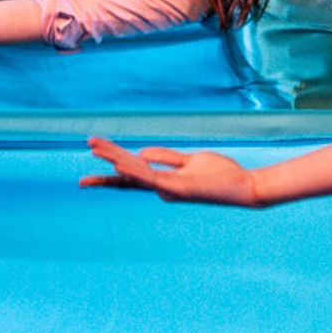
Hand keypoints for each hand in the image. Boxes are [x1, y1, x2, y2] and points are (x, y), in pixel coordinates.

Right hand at [81, 134, 261, 204]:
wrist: (243, 187)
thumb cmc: (220, 175)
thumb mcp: (190, 160)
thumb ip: (166, 157)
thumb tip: (141, 152)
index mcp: (164, 181)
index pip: (133, 172)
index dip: (113, 161)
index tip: (94, 151)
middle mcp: (162, 188)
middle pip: (129, 171)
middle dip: (107, 156)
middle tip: (88, 143)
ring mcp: (168, 189)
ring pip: (136, 171)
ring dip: (114, 157)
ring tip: (94, 146)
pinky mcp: (178, 189)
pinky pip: (151, 177)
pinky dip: (133, 170)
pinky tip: (118, 162)